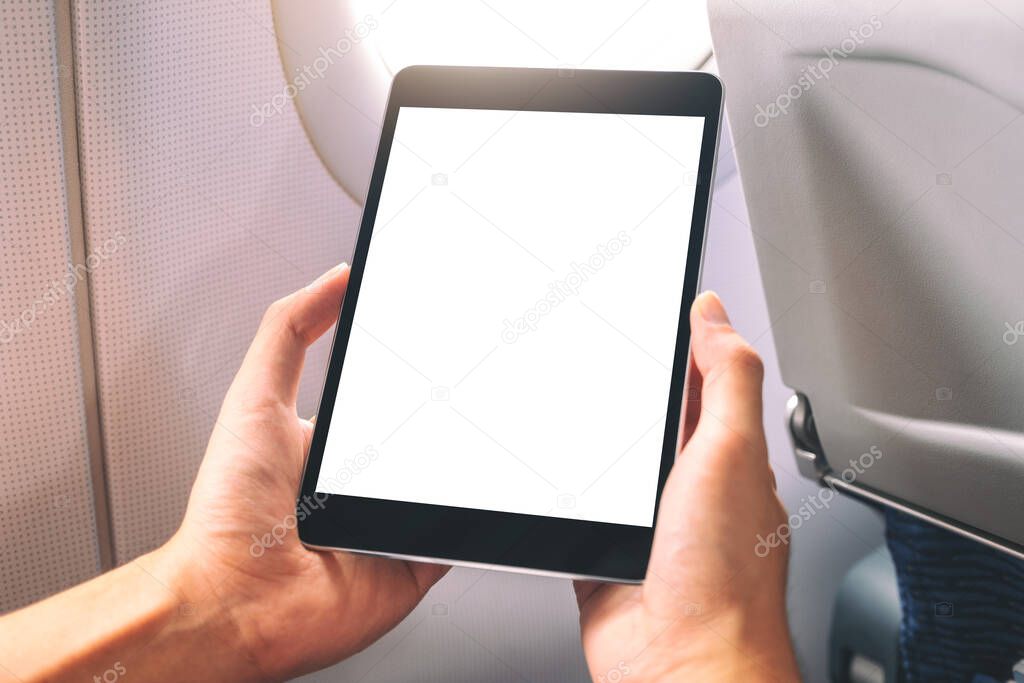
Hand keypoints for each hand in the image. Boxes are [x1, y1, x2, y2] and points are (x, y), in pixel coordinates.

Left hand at [163, 264, 446, 680]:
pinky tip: (480, 492)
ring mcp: (389, 526)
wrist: (233, 601)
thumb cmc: (228, 513)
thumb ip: (290, 332)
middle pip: (424, 439)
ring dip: (466, 464)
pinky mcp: (413, 563)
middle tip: (479, 385)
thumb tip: (335, 278)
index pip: (384, 399)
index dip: (416, 374)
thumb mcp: (256, 397)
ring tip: (487, 429)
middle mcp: (361, 488)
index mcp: (329, 447)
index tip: (448, 345)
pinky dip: (474, 519)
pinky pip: (459, 536)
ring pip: (448, 484)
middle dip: (452, 415)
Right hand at [575, 292, 799, 681]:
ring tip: (564, 402)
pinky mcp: (605, 551)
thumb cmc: (723, 582)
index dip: (679, 341)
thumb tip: (715, 316)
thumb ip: (726, 382)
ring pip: (609, 462)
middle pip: (648, 417)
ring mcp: (645, 521)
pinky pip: (577, 509)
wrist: (682, 667)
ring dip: (590, 442)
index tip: (649, 305)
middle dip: (622, 389)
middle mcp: (688, 487)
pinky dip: (562, 494)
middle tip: (590, 346)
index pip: (702, 381)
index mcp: (726, 456)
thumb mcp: (731, 455)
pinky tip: (554, 480)